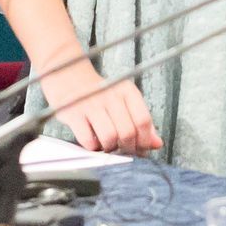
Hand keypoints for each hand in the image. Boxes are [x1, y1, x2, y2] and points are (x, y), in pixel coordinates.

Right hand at [39, 59, 162, 154]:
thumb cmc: (99, 92)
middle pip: (128, 132)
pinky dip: (93, 148)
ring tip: (108, 146)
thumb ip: (140, 121)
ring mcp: (91, 104)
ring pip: (110, 137)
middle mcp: (111, 96)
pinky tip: (93, 142)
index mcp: (127, 91)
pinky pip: (88, 140)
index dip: (145, 140)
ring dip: (110, 149)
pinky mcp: (74, 114)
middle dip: (128, 148)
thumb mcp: (124, 100)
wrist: (67, 75)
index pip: (144, 120)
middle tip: (124, 151)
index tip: (142, 149)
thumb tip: (157, 143)